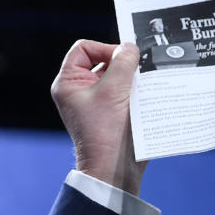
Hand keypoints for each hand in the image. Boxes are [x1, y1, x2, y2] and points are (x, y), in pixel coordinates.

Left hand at [51, 40, 145, 194]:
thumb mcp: (114, 90)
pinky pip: (124, 92)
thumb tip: (130, 47)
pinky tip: (146, 97)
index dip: (103, 48)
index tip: (123, 58)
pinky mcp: (111, 111)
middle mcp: (79, 90)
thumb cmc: (106, 132)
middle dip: (122, 65)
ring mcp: (95, 101)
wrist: (113, 167)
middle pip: (103, 61)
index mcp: (69, 83)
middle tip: (137, 74)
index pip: (83, 49)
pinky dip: (136, 91)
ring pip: (117, 77)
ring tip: (141, 89)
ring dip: (131, 79)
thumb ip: (123, 63)